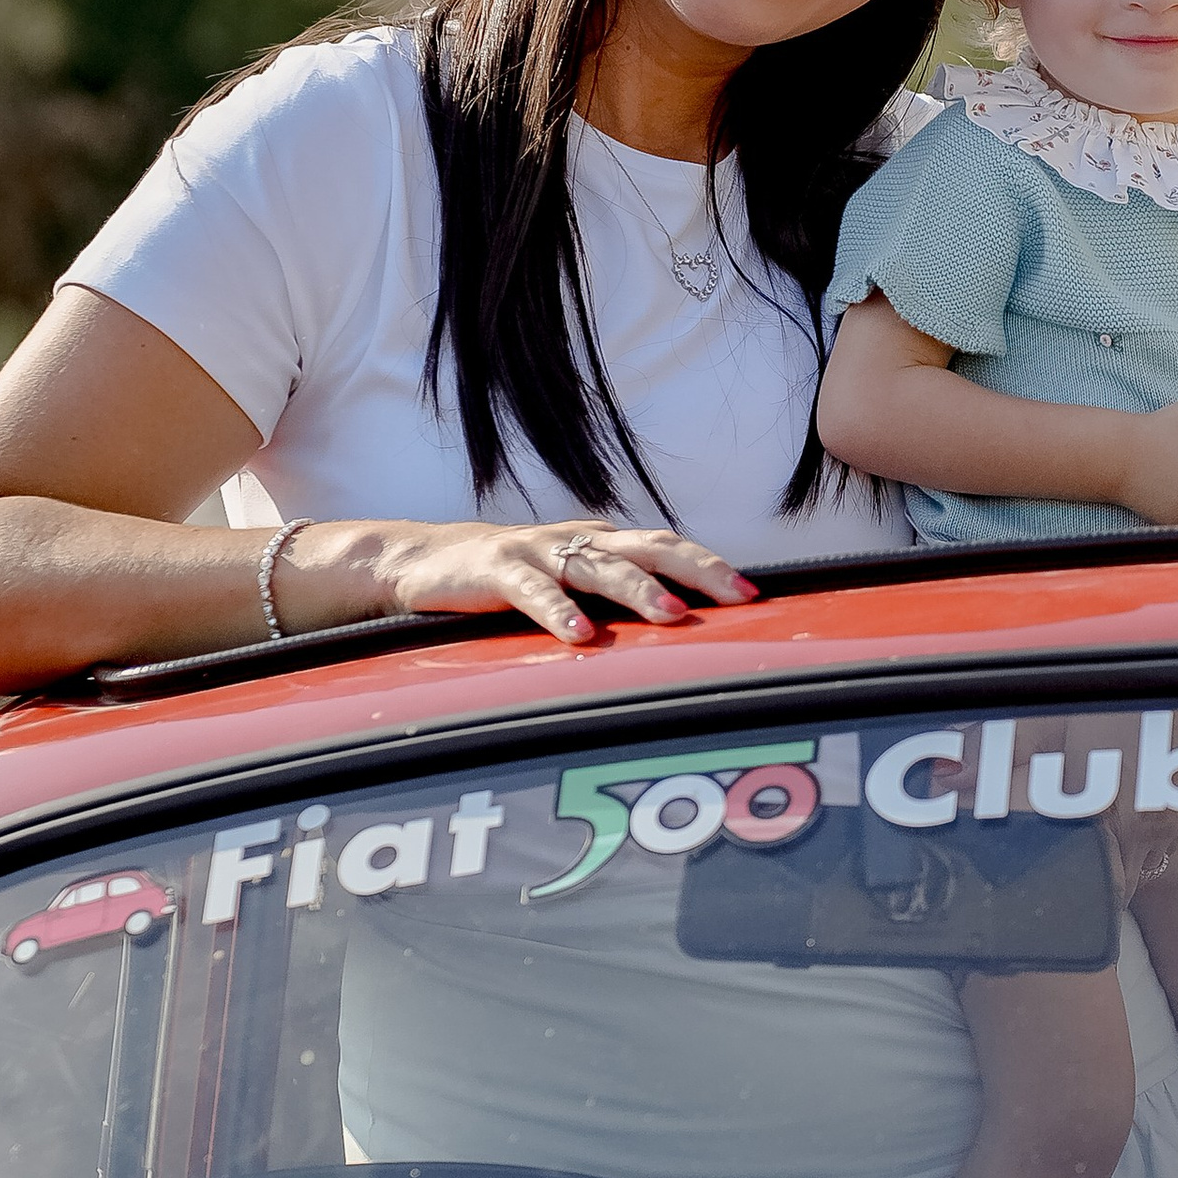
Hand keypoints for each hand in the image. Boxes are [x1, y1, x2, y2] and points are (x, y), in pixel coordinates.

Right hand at [300, 517, 755, 645]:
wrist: (422, 559)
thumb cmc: (510, 578)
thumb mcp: (570, 584)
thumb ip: (615, 600)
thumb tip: (681, 633)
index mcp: (603, 543)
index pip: (669, 547)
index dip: (711, 567)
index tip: (755, 595)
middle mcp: (579, 540)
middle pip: (651, 549)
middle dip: (699, 572)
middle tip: (738, 598)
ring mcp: (539, 550)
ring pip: (599, 567)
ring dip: (639, 592)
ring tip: (673, 618)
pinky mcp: (497, 568)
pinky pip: (533, 590)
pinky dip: (559, 612)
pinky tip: (581, 637)